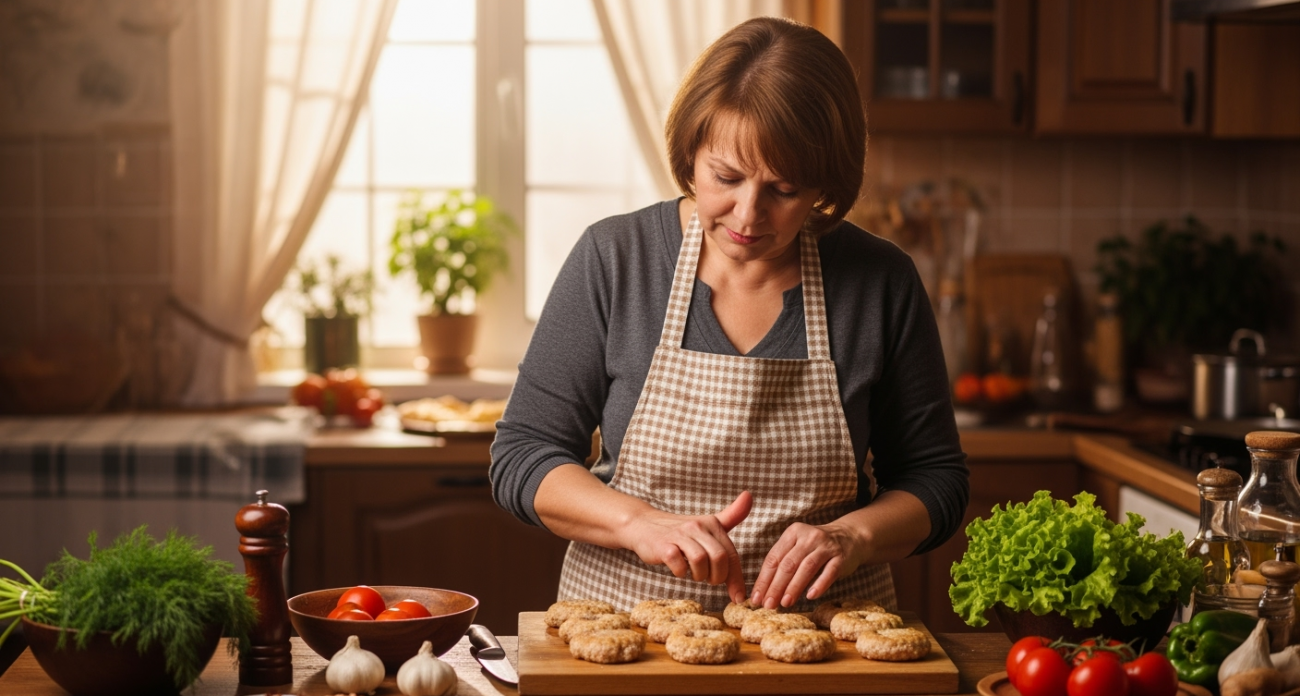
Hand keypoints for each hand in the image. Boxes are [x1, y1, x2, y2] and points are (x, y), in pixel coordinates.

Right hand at [622, 491, 751, 602]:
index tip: (738, 597)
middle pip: (719, 558)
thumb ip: (731, 515)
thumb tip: (749, 496)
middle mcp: (697, 527)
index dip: (736, 578)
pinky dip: (681, 573)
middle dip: (717, 577)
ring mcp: (679, 535)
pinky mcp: (663, 545)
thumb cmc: (679, 530)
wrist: (643, 524)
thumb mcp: (706, 523)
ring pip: (701, 561)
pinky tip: (679, 570)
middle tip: (709, 580)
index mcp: (712, 524)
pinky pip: (679, 564)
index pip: (731, 554)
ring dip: (700, 575)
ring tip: (694, 574)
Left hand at [750, 521, 863, 608]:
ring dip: (794, 587)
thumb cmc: (816, 548)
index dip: (764, 580)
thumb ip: (783, 564)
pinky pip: (829, 572)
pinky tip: (810, 596)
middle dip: (776, 586)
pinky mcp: (841, 557)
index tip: (756, 599)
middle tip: (768, 605)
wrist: (851, 537)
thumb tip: (764, 592)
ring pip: (807, 567)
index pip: (773, 558)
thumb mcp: (798, 547)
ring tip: (785, 603)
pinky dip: (819, 584)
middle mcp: (808, 537)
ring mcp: (826, 546)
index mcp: (793, 533)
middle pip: (788, 564)